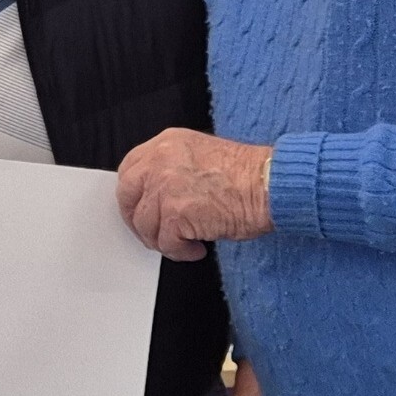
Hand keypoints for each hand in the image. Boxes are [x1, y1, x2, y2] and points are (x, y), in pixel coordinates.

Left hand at [116, 129, 273, 259]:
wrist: (269, 184)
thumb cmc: (248, 175)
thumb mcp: (201, 156)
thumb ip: (174, 169)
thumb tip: (157, 196)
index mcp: (167, 143)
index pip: (129, 168)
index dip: (132, 194)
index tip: (140, 208)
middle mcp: (160, 161)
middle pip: (126, 196)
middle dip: (137, 220)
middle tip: (154, 233)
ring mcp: (164, 187)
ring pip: (145, 225)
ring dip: (164, 240)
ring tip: (188, 242)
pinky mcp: (174, 213)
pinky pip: (165, 244)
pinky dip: (180, 252)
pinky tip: (197, 248)